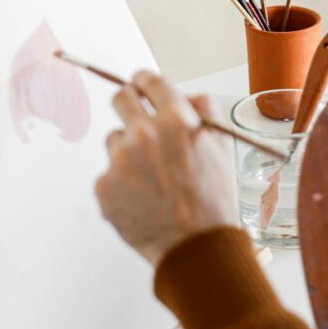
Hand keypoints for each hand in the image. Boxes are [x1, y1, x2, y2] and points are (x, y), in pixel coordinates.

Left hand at [95, 72, 238, 267]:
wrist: (197, 247)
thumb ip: (205, 112)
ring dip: (128, 150)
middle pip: (120, 98)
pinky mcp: (104, 186)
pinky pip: (108, 173)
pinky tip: (142, 198)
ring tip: (152, 178)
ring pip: (114, 139)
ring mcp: (120, 161)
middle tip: (138, 120)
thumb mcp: (222, 147)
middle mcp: (145, 134)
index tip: (143, 86)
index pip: (149, 80)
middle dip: (130, 104)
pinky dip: (122, 182)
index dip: (146, 82)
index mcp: (177, 120)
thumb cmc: (213, 201)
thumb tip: (187, 96)